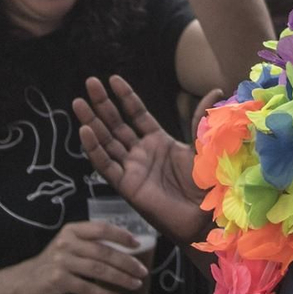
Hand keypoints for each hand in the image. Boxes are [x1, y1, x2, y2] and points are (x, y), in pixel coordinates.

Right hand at [22, 219, 147, 293]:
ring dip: (120, 278)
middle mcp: (66, 243)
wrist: (26, 280)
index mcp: (72, 230)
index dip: (121, 235)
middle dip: (127, 262)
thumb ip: (90, 243)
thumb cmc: (54, 262)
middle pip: (103, 251)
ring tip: (135, 284)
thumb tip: (125, 249)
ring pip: (98, 269)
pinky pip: (87, 288)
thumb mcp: (69, 245)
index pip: (101, 228)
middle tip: (142, 271)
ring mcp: (62, 261)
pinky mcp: (59, 280)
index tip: (137, 244)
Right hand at [74, 74, 211, 244]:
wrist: (207, 215)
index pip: (136, 114)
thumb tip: (215, 89)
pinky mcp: (127, 186)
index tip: (113, 79)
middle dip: (102, 103)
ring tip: (78, 102)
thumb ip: (200, 120)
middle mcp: (142, 153)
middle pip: (116, 124)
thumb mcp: (204, 146)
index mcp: (159, 142)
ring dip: (91, 122)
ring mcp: (133, 169)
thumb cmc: (208, 184)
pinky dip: (94, 149)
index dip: (125, 97)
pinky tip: (85, 131)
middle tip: (90, 82)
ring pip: (106, 142)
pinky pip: (106, 165)